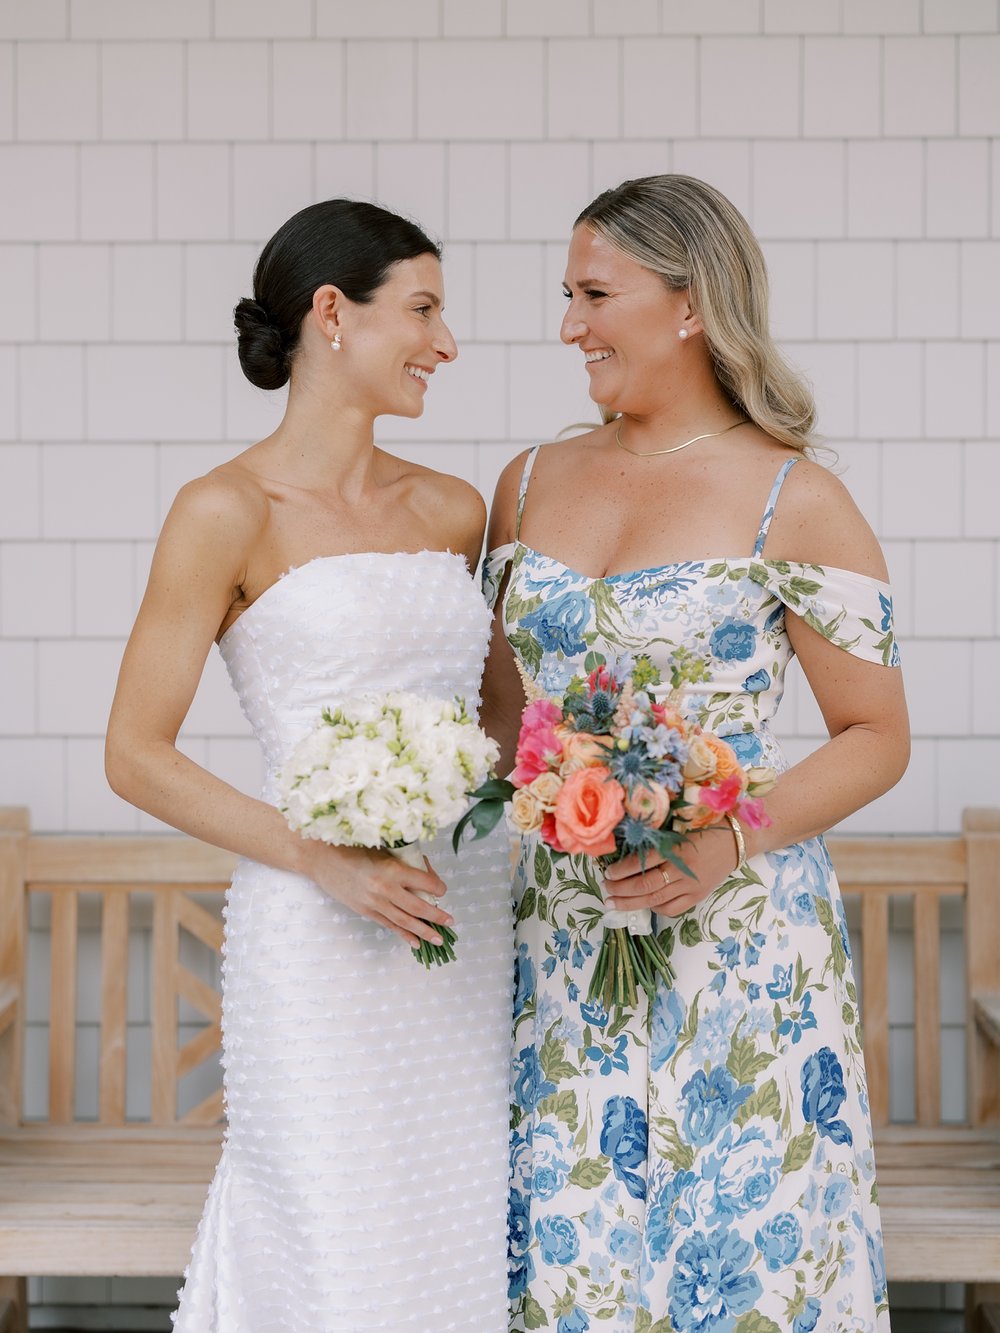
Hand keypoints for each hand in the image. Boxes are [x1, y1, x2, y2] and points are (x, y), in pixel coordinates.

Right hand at [303, 842, 452, 947]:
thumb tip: (424, 870)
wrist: (321, 859)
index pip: (425, 882)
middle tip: (451, 922)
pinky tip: (416, 943)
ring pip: (405, 921)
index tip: (442, 889)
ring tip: (439, 940)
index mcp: (392, 868)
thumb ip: (403, 860)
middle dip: (437, 916)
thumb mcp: (382, 848)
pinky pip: (389, 925)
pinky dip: (403, 934)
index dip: (437, 887)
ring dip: (424, 931)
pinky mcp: (366, 911)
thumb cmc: (352, 847)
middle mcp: (385, 889)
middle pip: (418, 907)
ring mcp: (375, 903)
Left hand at [603, 824, 739, 916]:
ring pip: (655, 900)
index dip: (621, 870)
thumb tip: (627, 849)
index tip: (607, 871)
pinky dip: (654, 908)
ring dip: (631, 903)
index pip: (642, 862)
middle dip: (620, 889)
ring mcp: (691, 886)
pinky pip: (672, 909)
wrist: (736, 840)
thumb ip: (657, 839)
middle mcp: (682, 870)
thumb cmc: (705, 828)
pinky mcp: (698, 896)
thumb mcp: (679, 827)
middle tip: (605, 888)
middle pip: (645, 885)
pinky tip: (643, 904)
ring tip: (614, 902)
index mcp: (676, 848)